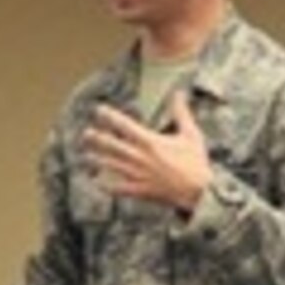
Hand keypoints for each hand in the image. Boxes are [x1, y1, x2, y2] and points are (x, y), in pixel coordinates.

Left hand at [81, 92, 210, 210]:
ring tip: (85, 156)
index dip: (110, 116)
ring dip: (97, 160)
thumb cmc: (196, 162)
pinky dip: (107, 185)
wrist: (199, 191)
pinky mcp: (139, 189)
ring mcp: (137, 174)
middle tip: (85, 133)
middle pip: (112, 146)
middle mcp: (139, 157)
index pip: (125, 125)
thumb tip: (179, 93)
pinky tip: (97, 182)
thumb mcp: (191, 134)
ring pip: (111, 166)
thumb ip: (181, 113)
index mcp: (150, 142)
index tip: (98, 110)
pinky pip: (118, 187)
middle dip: (97, 139)